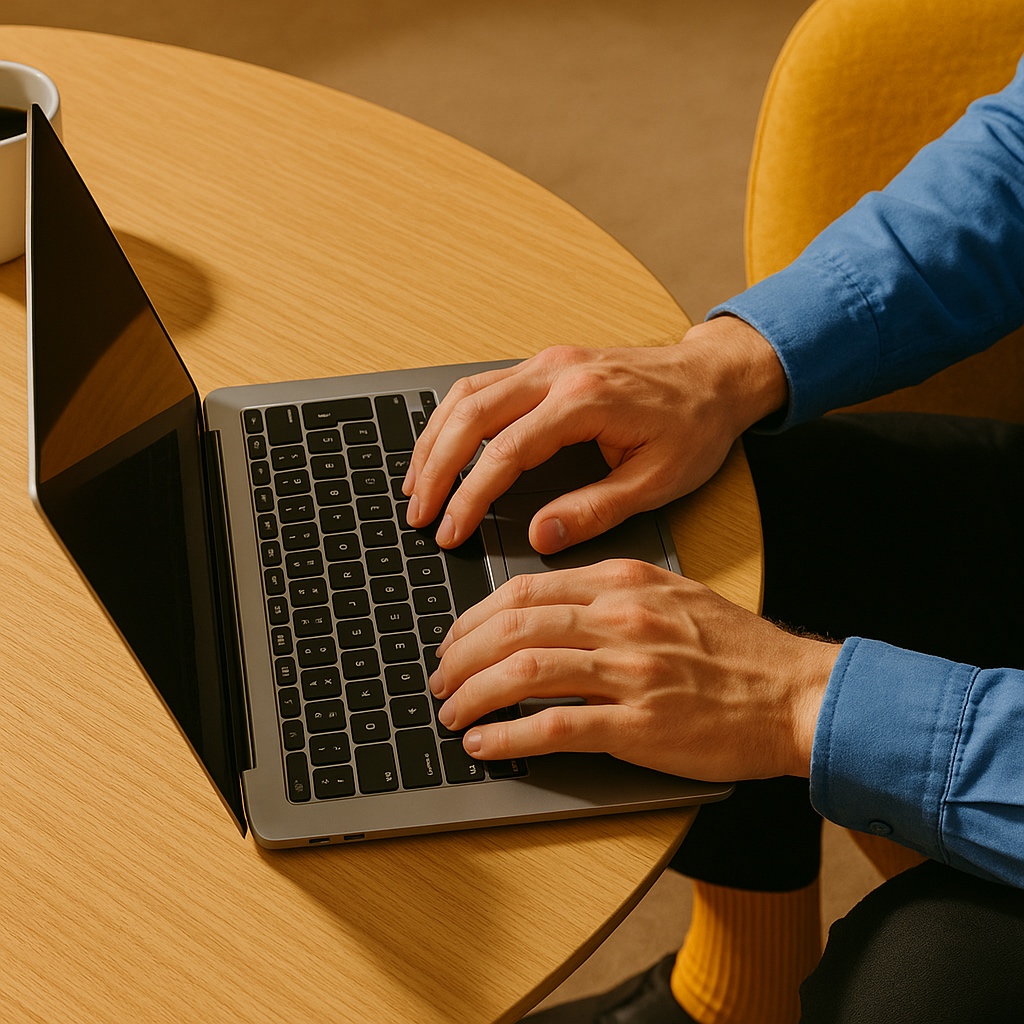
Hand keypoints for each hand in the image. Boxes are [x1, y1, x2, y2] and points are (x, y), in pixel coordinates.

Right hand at [404, 317, 786, 552]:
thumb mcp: (657, 481)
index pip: (505, 451)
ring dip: (435, 439)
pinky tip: (444, 446)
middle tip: (419, 514)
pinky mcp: (547, 365)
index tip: (450, 531)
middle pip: (470, 414)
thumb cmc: (695, 427)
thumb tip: (540, 534)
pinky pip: (484, 385)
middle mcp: (558, 372)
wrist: (715, 377)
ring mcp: (549, 363)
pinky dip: (454, 418)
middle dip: (435, 467)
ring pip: (468, 393)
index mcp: (585, 400)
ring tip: (417, 485)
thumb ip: (595, 510)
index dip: (469, 496)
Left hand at [428, 560, 838, 781]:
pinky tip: (484, 743)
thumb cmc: (736, 649)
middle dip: (461, 655)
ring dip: (473, 694)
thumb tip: (546, 610)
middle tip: (440, 678)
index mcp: (624, 584)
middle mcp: (621, 620)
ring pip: (524, 672)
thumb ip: (610, 593)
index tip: (455, 637)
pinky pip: (556, 727)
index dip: (475, 616)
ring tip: (450, 712)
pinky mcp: (640, 726)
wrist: (794, 693)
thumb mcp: (672, 594)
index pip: (526, 590)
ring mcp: (630, 673)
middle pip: (514, 627)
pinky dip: (509, 736)